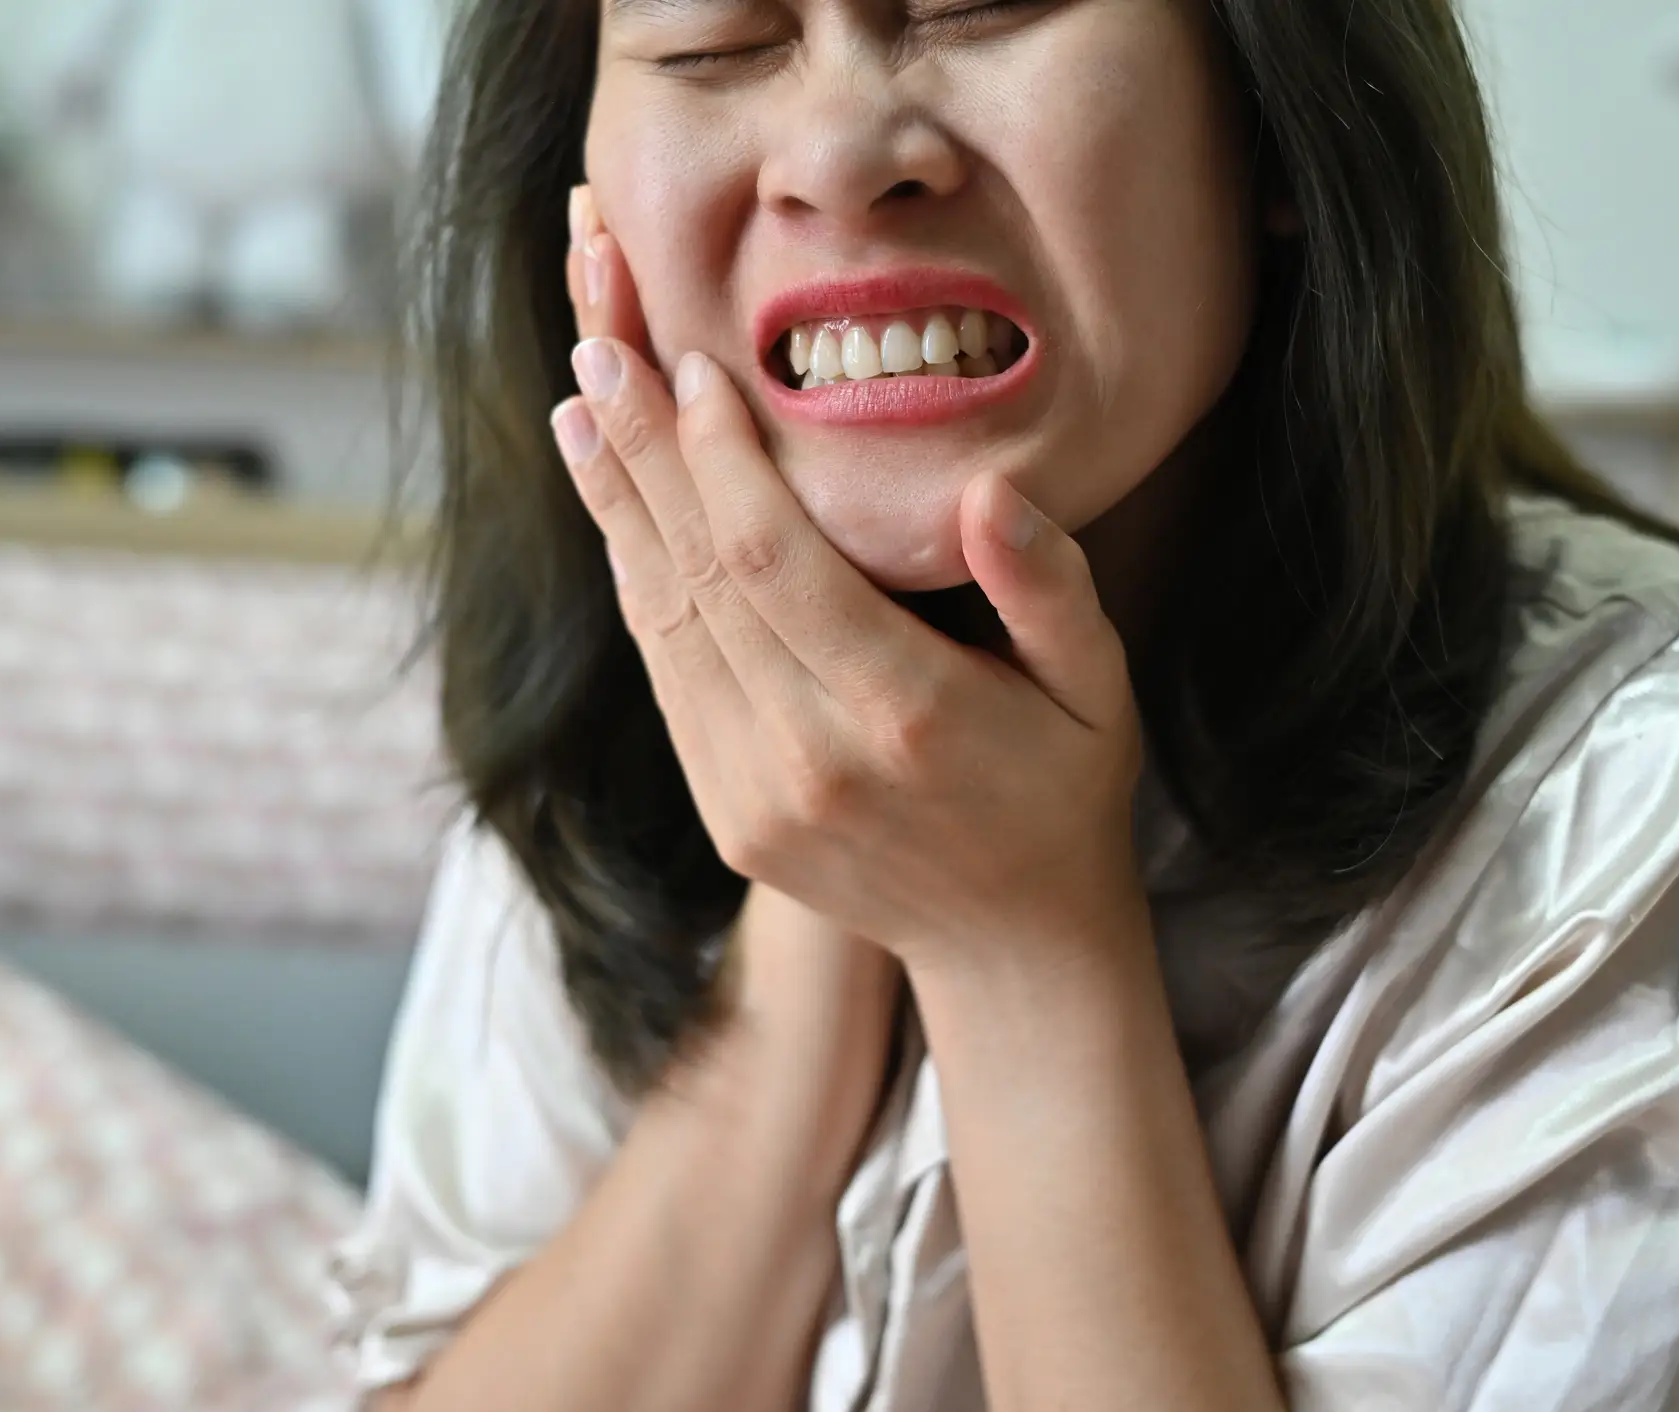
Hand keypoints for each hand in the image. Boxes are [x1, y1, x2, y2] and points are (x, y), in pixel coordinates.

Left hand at [551, 189, 1147, 982]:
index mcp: (905, 712)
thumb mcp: (1099, 688)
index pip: (776, 561)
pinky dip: (636, 585)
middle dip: (639, 451)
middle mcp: (811, 757)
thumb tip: (988, 490)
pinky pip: (666, 677)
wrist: (1012, 940)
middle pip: (699, 576)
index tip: (685, 365)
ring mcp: (754, 793)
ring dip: (616, 509)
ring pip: (664, 623)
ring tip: (578, 405)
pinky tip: (616, 512)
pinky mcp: (726, 813)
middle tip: (593, 341)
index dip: (719, 459)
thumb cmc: (1063, 787)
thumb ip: (1050, 588)